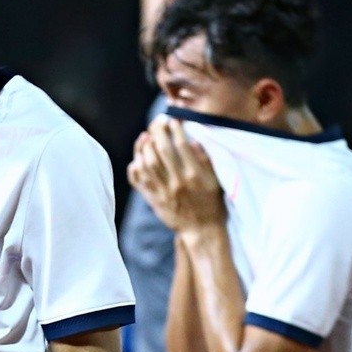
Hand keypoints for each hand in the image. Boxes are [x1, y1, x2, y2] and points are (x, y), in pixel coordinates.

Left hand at [127, 118, 226, 235]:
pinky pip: (138, 180)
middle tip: (158, 121)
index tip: (172, 119)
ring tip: (147, 136)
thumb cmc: (212, 206)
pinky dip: (135, 166)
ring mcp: (163, 191)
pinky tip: (138, 157)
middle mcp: (177, 182)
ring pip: (147, 162)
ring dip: (144, 145)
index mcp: (195, 176)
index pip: (181, 144)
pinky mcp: (153, 200)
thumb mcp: (216, 182)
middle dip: (158, 130)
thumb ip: (206, 161)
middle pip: (162, 149)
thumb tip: (192, 141)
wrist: (202, 233)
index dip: (174, 127)